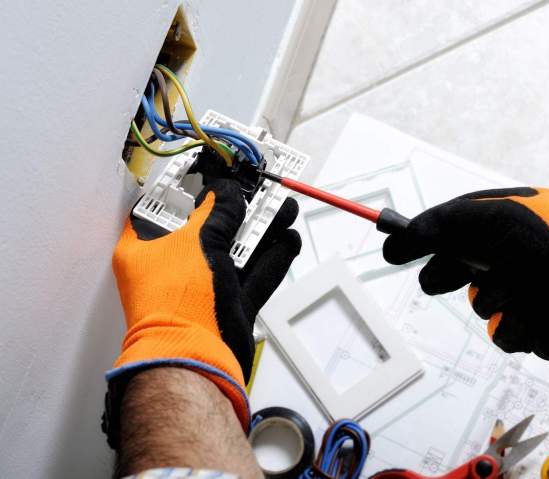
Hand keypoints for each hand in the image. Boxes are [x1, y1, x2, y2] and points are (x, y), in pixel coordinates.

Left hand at [109, 178, 299, 430]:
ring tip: (286, 209)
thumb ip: (217, 213)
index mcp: (146, 250)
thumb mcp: (197, 243)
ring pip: (237, 251)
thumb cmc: (178, 302)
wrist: (195, 360)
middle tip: (262, 191)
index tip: (212, 173)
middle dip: (240, 209)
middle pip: (209, 228)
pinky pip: (254, 276)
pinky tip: (289, 240)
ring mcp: (203, 288)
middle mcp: (172, 267)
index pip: (163, 208)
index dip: (187, 188)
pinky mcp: (229, 306)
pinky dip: (272, 259)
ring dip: (263, 231)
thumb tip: (226, 192)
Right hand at [383, 187, 548, 393]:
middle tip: (439, 280)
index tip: (392, 247)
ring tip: (516, 294)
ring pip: (480, 302)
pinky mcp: (535, 324)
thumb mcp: (494, 220)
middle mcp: (518, 252)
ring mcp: (527, 289)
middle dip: (447, 273)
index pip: (454, 223)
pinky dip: (515, 326)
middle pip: (460, 264)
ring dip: (492, 301)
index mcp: (512, 218)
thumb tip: (402, 235)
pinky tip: (535, 318)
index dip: (422, 235)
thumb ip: (442, 223)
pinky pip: (503, 331)